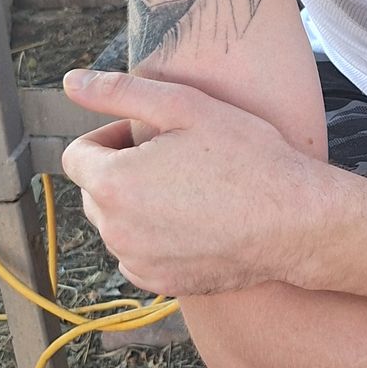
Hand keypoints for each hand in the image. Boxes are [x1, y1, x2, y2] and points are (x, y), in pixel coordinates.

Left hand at [58, 69, 318, 295]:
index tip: (149, 135)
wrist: (295, 222)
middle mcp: (115, 230)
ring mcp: (137, 262)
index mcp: (113, 183)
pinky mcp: (160, 285)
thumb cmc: (248, 158)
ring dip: (138, 205)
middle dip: (122, 171)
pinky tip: (195, 222)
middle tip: (176, 158)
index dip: (109, 137)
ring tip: (191, 190)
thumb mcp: (187, 107)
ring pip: (117, 224)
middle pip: (95, 191)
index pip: (76, 156)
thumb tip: (71, 82)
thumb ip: (120, 92)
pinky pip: (138, 255)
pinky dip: (155, 238)